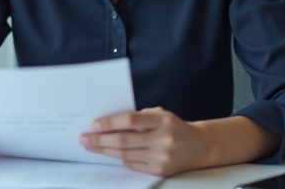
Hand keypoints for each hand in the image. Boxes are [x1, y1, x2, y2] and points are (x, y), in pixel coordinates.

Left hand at [78, 107, 208, 176]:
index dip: (110, 122)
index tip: (94, 124)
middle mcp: (163, 139)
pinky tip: (110, 154)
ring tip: (91, 147)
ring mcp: (162, 157)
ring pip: (125, 154)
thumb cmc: (174, 126)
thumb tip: (108, 123)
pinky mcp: (160, 171)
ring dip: (105, 150)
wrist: (200, 146)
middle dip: (100, 139)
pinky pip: (133, 165)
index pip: (131, 119)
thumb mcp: (160, 115)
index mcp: (163, 120)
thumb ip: (138, 117)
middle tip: (84, 139)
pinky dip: (120, 159)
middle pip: (124, 140)